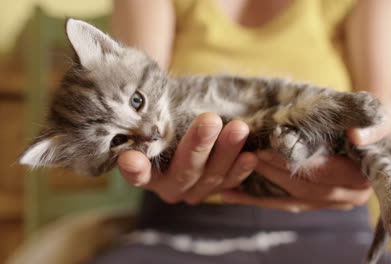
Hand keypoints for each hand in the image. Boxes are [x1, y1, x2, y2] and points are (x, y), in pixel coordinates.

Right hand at [117, 112, 257, 203]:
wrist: (184, 125)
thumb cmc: (165, 115)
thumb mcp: (156, 114)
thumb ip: (153, 113)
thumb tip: (143, 86)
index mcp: (145, 172)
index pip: (137, 173)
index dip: (134, 169)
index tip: (129, 159)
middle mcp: (168, 186)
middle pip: (182, 171)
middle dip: (197, 146)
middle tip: (210, 120)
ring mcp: (194, 190)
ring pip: (211, 177)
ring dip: (226, 153)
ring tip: (239, 128)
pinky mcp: (217, 188)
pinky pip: (230, 182)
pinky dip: (240, 170)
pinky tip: (252, 156)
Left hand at [221, 101, 390, 211]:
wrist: (374, 131)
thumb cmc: (379, 121)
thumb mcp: (387, 117)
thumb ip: (377, 126)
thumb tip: (357, 137)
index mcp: (363, 180)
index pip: (323, 173)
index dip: (293, 163)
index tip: (266, 149)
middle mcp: (348, 197)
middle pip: (303, 188)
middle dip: (272, 171)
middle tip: (246, 152)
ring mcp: (330, 203)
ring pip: (290, 199)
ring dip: (261, 186)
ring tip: (233, 172)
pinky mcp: (314, 203)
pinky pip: (284, 204)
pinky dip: (258, 198)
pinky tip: (230, 193)